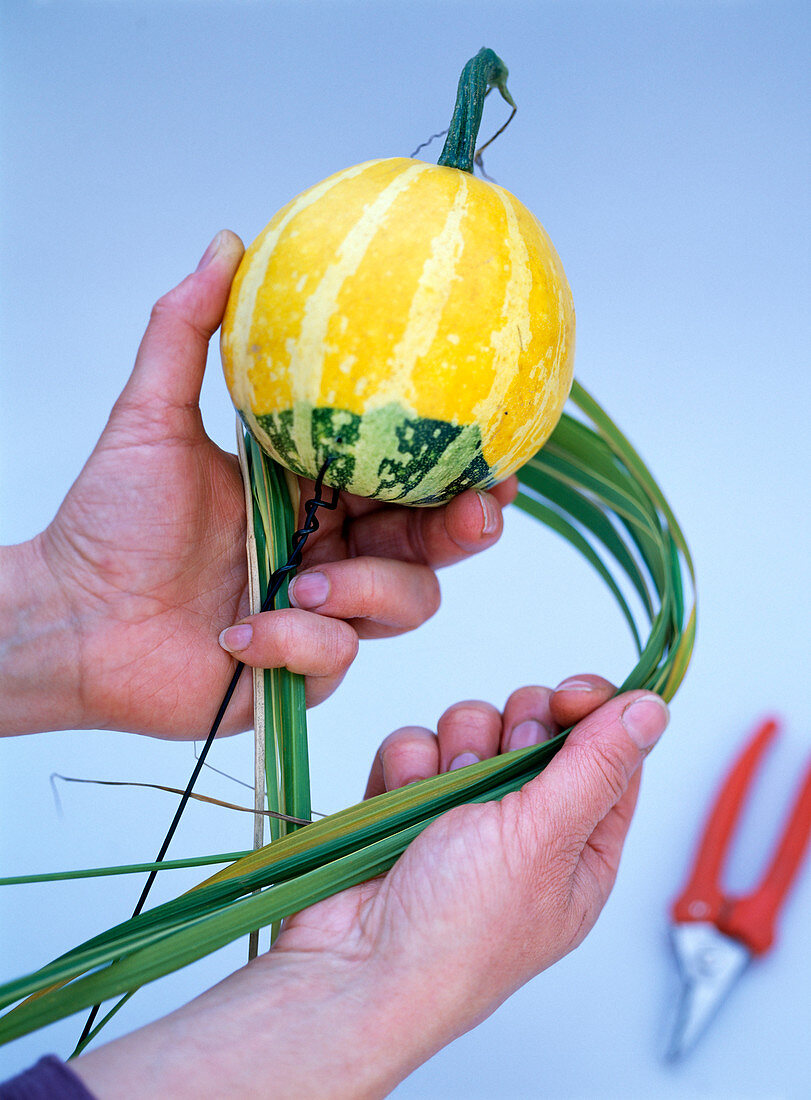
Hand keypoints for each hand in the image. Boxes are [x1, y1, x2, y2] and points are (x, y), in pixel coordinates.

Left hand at [1, 231, 514, 738]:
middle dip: (465, 529)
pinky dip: (293, 644)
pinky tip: (237, 632)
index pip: (407, 477)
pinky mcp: (304, 670)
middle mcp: (331, 550)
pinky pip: (339, 656)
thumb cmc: (109, 522)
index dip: (459, 465)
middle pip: (432, 545)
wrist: (72, 618)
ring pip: (406, 603)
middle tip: (478, 513)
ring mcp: (324, 614)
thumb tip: (226, 242)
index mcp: (313, 492)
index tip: (496, 447)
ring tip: (298, 586)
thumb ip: (184, 331)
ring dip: (365, 591)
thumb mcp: (149, 418)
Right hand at [274, 676, 668, 1029]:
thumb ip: (597, 763)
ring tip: (442, 803)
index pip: (609, 747)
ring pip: (472, 724)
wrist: (353, 967)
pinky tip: (403, 806)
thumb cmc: (457, 935)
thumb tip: (651, 711)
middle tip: (493, 776)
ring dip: (453, 755)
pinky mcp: (410, 800)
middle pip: (536, 721)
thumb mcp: (546, 840)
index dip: (592, 709)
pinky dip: (406, 767)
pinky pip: (417, 741)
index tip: (569, 697)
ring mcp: (465, 811)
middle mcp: (528, 825)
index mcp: (582, 845)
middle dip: (511, 734)